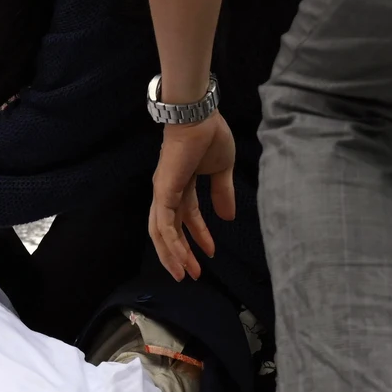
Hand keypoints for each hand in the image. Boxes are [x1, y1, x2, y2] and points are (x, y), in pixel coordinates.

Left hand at [148, 111, 236, 281]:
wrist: (199, 117)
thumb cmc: (210, 135)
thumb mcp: (222, 170)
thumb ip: (223, 193)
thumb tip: (228, 218)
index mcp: (181, 186)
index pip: (187, 218)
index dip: (198, 237)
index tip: (211, 253)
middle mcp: (167, 192)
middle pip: (169, 231)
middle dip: (181, 254)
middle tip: (193, 274)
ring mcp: (162, 194)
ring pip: (162, 234)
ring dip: (174, 255)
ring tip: (186, 274)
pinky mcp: (163, 193)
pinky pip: (164, 226)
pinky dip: (172, 244)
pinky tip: (182, 258)